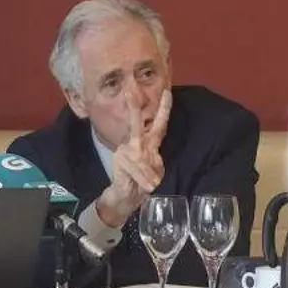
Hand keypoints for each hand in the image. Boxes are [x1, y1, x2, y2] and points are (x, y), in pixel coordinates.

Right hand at [95, 89, 171, 227]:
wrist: (128, 195)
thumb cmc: (144, 180)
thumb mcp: (155, 170)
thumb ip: (155, 164)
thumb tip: (152, 167)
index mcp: (149, 142)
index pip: (159, 124)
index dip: (163, 109)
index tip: (168, 92)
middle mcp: (136, 142)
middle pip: (136, 124)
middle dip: (133, 109)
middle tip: (130, 92)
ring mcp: (125, 151)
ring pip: (141, 160)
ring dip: (149, 175)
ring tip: (153, 185)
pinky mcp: (119, 161)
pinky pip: (135, 170)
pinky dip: (143, 179)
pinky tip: (147, 186)